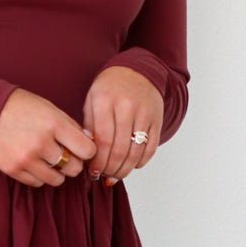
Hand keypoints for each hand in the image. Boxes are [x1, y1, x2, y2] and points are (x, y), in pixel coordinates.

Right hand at [0, 89, 96, 186]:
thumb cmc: (20, 107)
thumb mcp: (49, 108)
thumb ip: (70, 126)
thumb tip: (90, 143)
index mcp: (53, 124)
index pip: (87, 150)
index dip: (87, 150)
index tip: (81, 147)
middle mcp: (41, 143)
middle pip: (74, 168)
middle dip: (73, 162)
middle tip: (65, 153)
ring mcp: (26, 159)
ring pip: (57, 180)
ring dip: (57, 171)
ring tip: (48, 158)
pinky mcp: (13, 169)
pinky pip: (38, 182)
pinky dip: (39, 175)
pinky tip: (34, 161)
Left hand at [81, 66, 163, 184]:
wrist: (137, 71)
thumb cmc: (109, 88)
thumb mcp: (92, 101)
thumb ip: (89, 126)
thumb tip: (88, 154)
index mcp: (106, 101)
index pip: (103, 140)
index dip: (98, 161)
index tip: (93, 171)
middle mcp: (127, 107)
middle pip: (120, 149)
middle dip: (110, 168)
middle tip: (104, 175)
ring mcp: (145, 113)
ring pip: (136, 152)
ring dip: (125, 169)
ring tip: (115, 175)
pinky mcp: (157, 119)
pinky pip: (151, 147)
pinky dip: (141, 162)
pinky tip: (131, 166)